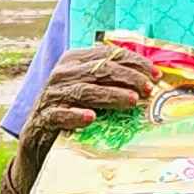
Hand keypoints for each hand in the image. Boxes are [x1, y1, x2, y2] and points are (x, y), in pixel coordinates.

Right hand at [25, 40, 162, 138]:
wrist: (37, 139)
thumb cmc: (71, 111)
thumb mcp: (88, 89)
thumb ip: (109, 79)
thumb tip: (149, 78)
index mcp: (73, 60)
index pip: (108, 55)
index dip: (135, 63)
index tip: (156, 75)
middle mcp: (62, 74)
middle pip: (100, 70)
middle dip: (128, 78)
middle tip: (148, 90)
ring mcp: (51, 95)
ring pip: (85, 91)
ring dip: (111, 95)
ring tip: (132, 101)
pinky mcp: (44, 117)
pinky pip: (60, 114)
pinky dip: (76, 115)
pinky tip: (91, 118)